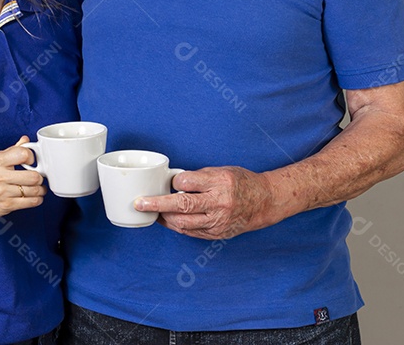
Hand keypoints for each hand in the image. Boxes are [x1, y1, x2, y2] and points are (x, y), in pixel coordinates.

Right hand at [0, 136, 46, 221]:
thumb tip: (25, 140)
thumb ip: (11, 150)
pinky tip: (35, 196)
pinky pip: (31, 202)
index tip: (32, 162)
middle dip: (39, 177)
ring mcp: (3, 192)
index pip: (23, 154)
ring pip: (34, 190)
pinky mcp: (6, 205)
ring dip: (40, 189)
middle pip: (33, 176)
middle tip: (37, 177)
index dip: (32, 157)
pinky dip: (37, 199)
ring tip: (38, 187)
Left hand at [134, 166, 281, 239]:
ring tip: (150, 212)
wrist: (264, 202)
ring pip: (184, 222)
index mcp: (220, 182)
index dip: (174, 181)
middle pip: (182, 204)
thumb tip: (173, 181)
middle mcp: (219, 203)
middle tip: (140, 202)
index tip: (168, 180)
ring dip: (164, 217)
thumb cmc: (241, 182)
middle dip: (157, 204)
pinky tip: (167, 220)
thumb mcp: (222, 171)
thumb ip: (199, 177)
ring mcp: (218, 221)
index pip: (188, 182)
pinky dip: (176, 226)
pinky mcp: (217, 233)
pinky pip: (191, 231)